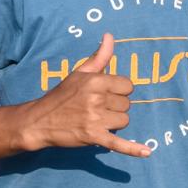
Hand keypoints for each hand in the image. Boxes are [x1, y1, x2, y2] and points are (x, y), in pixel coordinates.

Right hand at [20, 33, 149, 157]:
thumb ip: (99, 56)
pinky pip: (118, 143)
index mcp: (96, 81)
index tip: (106, 94)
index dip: (119, 90)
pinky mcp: (93, 137)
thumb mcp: (80, 73)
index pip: (128, 85)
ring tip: (96, 120)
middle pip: (127, 104)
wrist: (40, 121)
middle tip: (96, 108)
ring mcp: (95, 119)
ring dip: (114, 122)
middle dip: (115, 107)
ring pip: (124, 121)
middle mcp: (97, 98)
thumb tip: (110, 35)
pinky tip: (147, 152)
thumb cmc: (62, 95)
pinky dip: (133, 149)